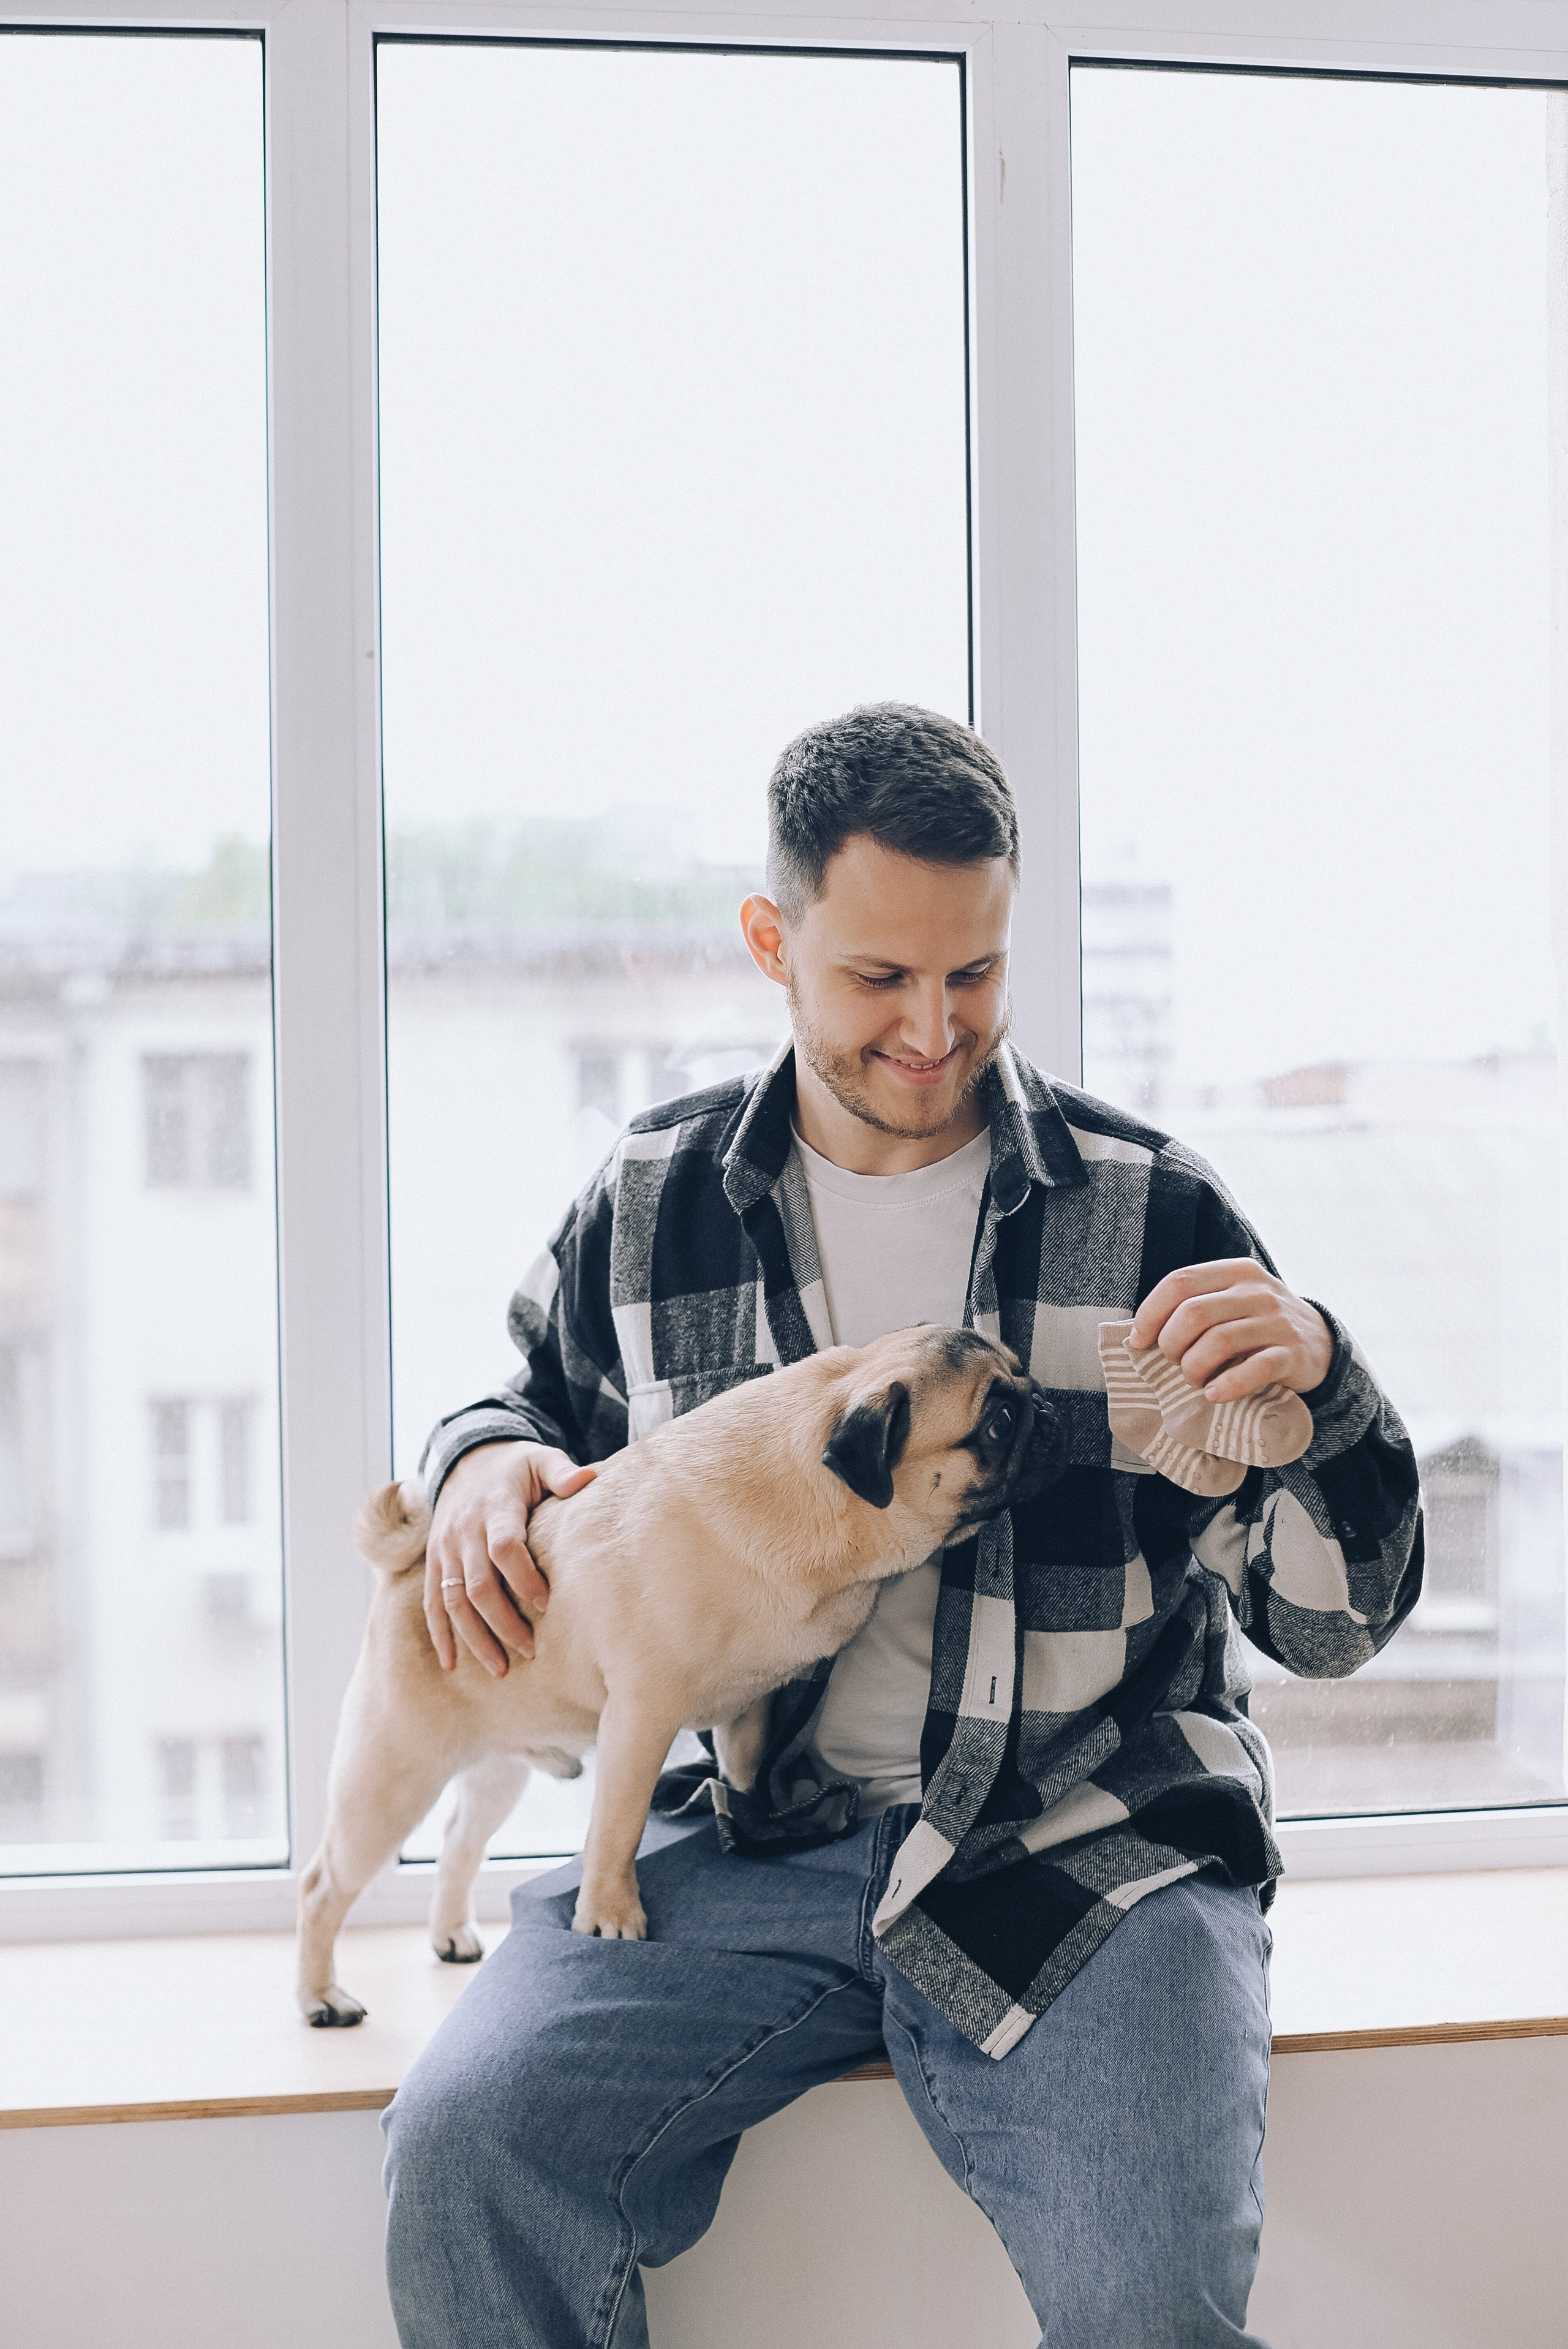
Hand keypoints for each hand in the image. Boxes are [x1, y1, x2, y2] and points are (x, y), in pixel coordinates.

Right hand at [425, 1442, 595, 1676]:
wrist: (467, 1459)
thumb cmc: (515, 1467)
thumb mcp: (540, 1459)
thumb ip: (563, 1472)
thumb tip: (591, 1479)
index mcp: (495, 1507)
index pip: (505, 1548)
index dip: (523, 1578)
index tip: (546, 1604)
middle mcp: (464, 1531)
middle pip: (478, 1584)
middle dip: (503, 1622)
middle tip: (531, 1650)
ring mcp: (444, 1548)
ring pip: (453, 1601)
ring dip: (475, 1637)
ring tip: (500, 1668)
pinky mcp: (433, 1561)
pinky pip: (432, 1601)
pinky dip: (439, 1634)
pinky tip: (452, 1663)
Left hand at [1128, 1260, 1332, 1402]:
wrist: (1319, 1344)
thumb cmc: (1257, 1325)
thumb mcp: (1232, 1301)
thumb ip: (1195, 1304)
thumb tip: (1140, 1332)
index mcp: (1234, 1272)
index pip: (1179, 1282)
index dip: (1150, 1313)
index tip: (1138, 1340)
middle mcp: (1256, 1291)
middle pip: (1194, 1313)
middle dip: (1171, 1345)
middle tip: (1173, 1363)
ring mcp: (1277, 1321)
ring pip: (1219, 1341)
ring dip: (1194, 1368)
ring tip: (1194, 1380)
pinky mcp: (1293, 1354)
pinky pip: (1255, 1369)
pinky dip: (1228, 1385)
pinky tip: (1214, 1395)